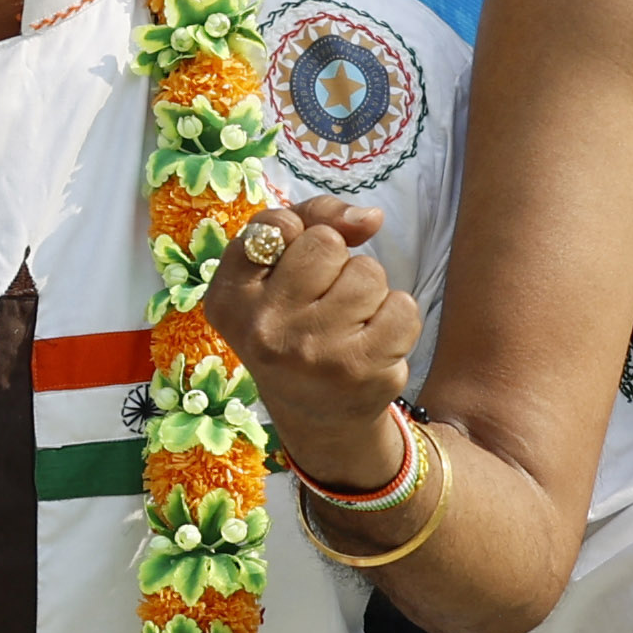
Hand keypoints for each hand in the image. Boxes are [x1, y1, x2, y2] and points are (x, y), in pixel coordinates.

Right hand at [197, 194, 417, 485]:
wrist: (317, 414)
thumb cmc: (296, 323)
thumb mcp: (277, 269)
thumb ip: (312, 219)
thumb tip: (371, 218)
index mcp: (229, 299)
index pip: (277, 225)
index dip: (296, 236)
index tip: (289, 267)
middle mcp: (265, 328)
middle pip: (326, 243)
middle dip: (335, 262)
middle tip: (322, 300)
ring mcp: (313, 352)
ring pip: (368, 272)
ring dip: (368, 291)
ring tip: (348, 323)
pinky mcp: (360, 370)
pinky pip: (402, 306)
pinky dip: (396, 317)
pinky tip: (374, 341)